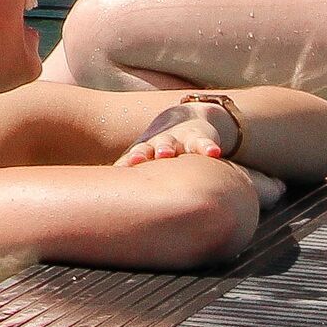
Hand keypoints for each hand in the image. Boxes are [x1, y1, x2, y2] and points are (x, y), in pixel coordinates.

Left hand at [114, 101, 235, 167]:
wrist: (189, 119)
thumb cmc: (163, 149)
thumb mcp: (149, 159)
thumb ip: (134, 177)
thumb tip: (113, 206)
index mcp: (145, 151)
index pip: (131, 158)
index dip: (124, 164)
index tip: (115, 171)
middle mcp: (159, 144)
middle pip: (147, 148)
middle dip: (141, 154)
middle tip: (134, 160)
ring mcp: (179, 140)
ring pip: (171, 142)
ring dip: (166, 147)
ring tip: (164, 153)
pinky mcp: (200, 138)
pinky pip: (204, 143)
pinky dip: (207, 147)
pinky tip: (213, 153)